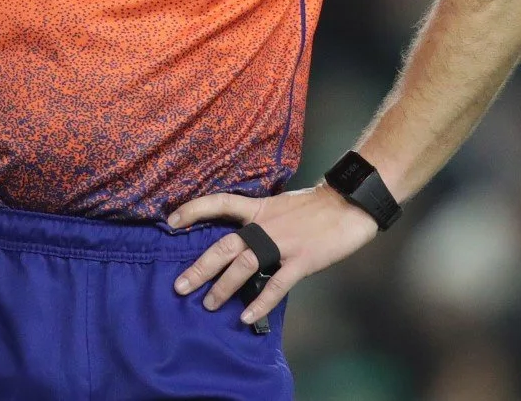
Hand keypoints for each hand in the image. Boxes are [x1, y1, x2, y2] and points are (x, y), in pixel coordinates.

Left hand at [167, 183, 378, 323]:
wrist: (350, 203)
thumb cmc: (317, 206)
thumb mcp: (281, 205)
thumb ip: (261, 219)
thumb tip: (243, 236)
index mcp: (259, 208)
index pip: (219, 203)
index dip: (193, 210)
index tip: (170, 220)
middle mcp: (265, 225)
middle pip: (224, 246)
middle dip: (200, 267)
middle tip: (180, 286)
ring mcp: (283, 243)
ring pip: (244, 266)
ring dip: (223, 287)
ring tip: (208, 304)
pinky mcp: (302, 260)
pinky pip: (276, 285)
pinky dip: (260, 302)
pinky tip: (246, 316)